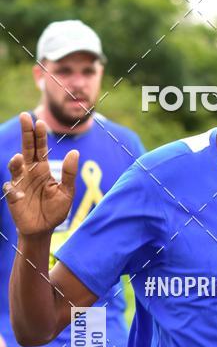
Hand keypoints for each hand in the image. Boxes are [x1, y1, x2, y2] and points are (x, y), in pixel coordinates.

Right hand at [3, 112, 78, 237]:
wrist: (43, 229)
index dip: (39, 135)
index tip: (39, 122)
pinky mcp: (13, 195)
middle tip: (24, 117)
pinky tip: (19, 194)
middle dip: (25, 133)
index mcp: (43, 169)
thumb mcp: (66, 192)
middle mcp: (30, 172)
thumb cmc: (55, 210)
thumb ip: (69, 173)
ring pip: (15, 166)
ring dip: (15, 162)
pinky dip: (13, 190)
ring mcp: (20, 182)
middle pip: (26, 148)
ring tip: (19, 159)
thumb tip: (75, 152)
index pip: (40, 148)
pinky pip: (10, 189)